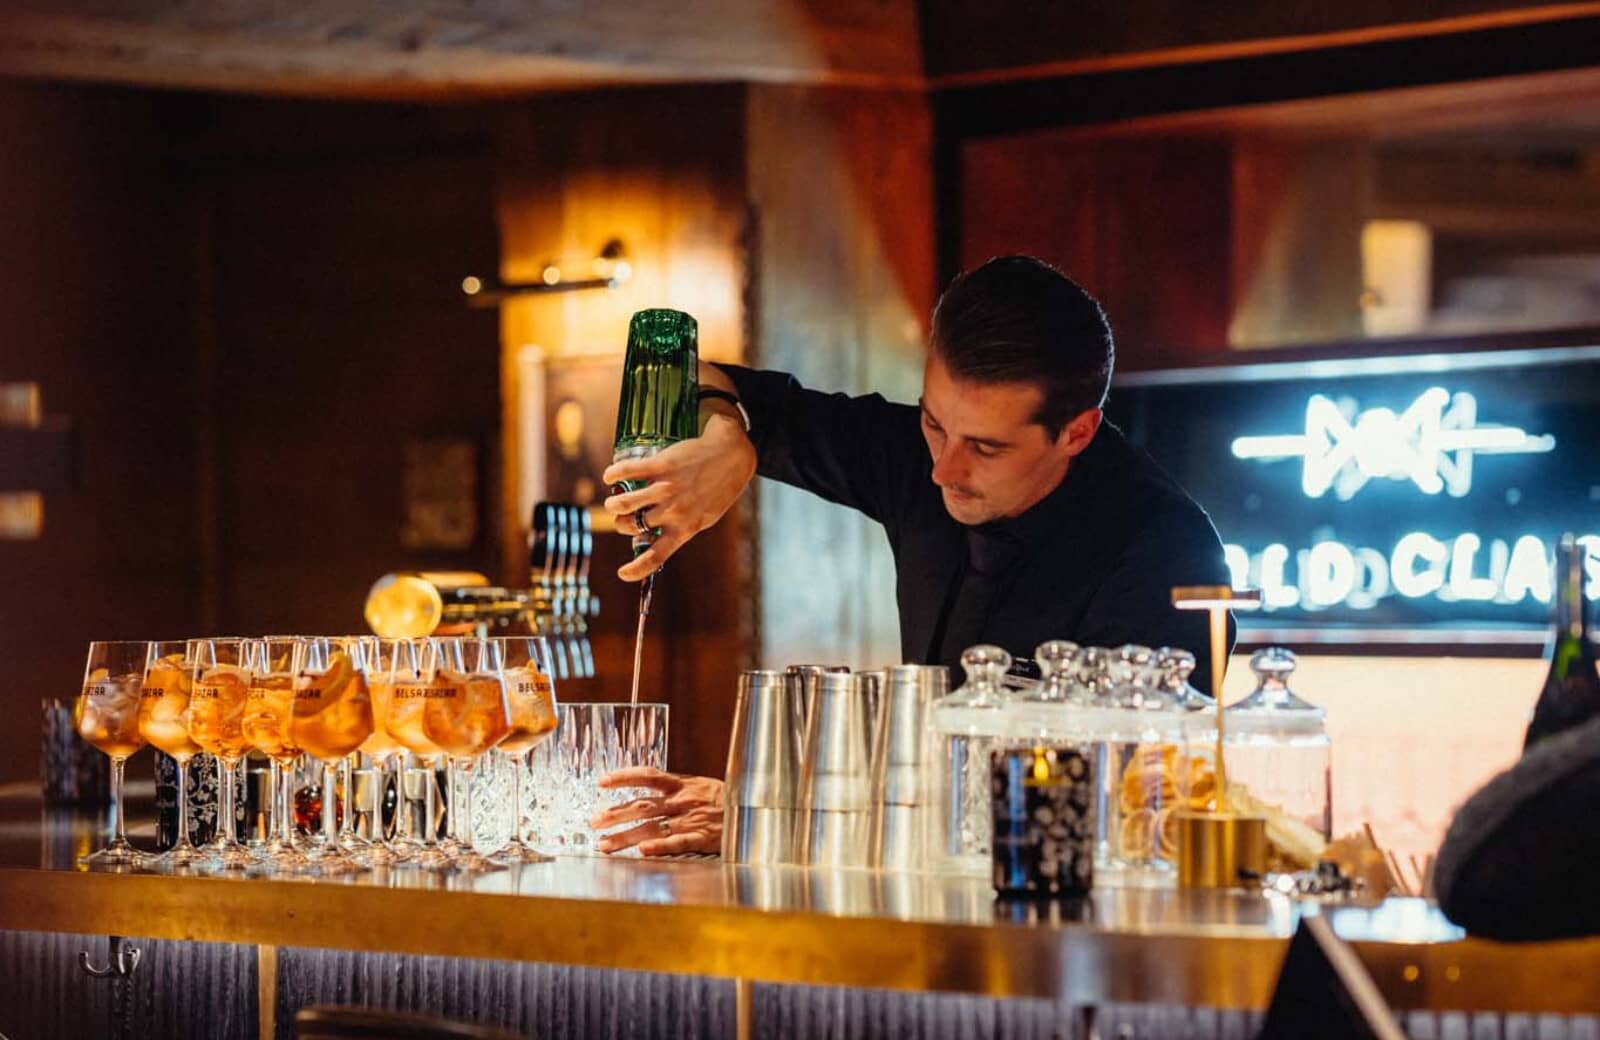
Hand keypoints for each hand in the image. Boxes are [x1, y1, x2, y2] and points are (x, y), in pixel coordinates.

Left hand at [591, 767, 723, 856]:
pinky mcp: (701, 838)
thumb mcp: (700, 785)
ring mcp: (690, 819)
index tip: (602, 782)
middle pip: (642, 806)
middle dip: (615, 814)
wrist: (752, 812)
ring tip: (604, 845)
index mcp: (682, 784)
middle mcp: (682, 801)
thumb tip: (646, 788)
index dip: (624, 777)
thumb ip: (675, 789)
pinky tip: (643, 852)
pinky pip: (677, 842)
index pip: (647, 775)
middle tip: (593, 822)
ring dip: (625, 837)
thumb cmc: (725, 800)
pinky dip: (660, 847)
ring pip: (652, 827)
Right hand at [601, 412, 755, 581]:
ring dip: (613, 505)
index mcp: (685, 528)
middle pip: (632, 526)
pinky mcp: (660, 465)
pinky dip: (613, 474)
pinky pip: (628, 471)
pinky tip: (610, 476)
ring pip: (625, 503)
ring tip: (614, 502)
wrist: (731, 456)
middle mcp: (673, 511)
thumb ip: (683, 527)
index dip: (636, 569)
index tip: (623, 574)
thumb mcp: (705, 516)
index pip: (656, 556)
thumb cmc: (719, 488)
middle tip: (623, 518)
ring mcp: (666, 488)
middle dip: (621, 524)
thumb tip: (659, 537)